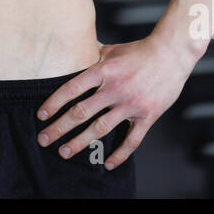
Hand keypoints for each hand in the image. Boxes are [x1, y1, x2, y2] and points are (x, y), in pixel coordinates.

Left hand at [35, 38, 191, 169]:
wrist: (172, 53)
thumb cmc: (140, 51)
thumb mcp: (112, 49)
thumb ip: (91, 55)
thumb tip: (72, 51)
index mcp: (104, 70)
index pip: (72, 89)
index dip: (54, 103)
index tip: (41, 115)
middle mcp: (115, 88)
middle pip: (81, 112)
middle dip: (59, 128)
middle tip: (44, 139)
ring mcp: (131, 104)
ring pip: (100, 128)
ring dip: (79, 142)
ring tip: (64, 152)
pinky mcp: (148, 115)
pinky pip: (132, 140)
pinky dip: (120, 154)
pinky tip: (108, 164)